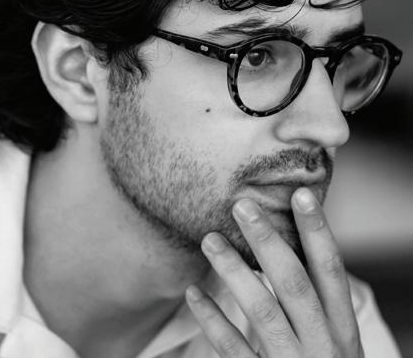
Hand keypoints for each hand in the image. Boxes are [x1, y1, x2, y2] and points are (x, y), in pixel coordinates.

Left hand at [185, 187, 364, 357]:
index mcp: (341, 326)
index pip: (331, 269)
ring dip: (234, 272)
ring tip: (209, 239)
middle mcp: (322, 343)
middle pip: (294, 284)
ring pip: (263, 312)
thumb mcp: (333, 336)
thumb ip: (315, 298)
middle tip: (241, 205)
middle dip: (267, 242)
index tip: (300, 194)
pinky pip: (234, 351)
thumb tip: (282, 245)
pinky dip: (213, 320)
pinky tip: (194, 292)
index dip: (317, 231)